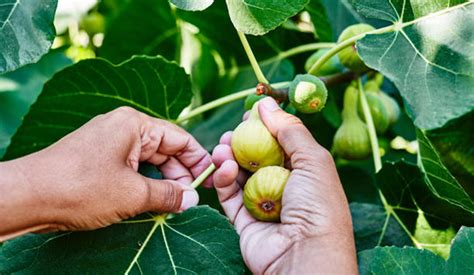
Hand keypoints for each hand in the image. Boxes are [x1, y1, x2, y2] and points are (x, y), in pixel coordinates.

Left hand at [0, 107, 211, 240]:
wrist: (28, 196)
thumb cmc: (81, 187)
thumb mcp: (133, 193)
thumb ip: (169, 195)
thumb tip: (191, 200)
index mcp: (135, 124)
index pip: (180, 138)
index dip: (199, 160)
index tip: (210, 182)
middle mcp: (123, 127)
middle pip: (166, 148)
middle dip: (181, 174)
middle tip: (192, 199)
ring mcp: (110, 142)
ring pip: (149, 160)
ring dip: (164, 181)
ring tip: (174, 204)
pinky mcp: (99, 158)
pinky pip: (132, 167)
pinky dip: (145, 183)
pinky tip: (152, 201)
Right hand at [212, 98, 356, 273]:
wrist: (305, 257)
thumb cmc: (318, 206)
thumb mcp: (313, 159)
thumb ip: (289, 130)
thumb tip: (267, 103)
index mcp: (305, 172)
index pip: (281, 143)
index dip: (265, 127)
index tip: (250, 113)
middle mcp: (284, 186)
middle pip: (256, 157)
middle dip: (242, 141)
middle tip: (231, 131)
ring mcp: (263, 203)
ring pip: (239, 174)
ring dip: (228, 157)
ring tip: (222, 146)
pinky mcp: (244, 220)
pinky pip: (229, 195)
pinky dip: (223, 179)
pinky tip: (224, 166)